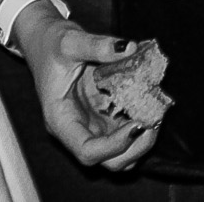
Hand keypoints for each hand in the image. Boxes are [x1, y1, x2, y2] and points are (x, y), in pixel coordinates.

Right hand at [13, 3, 157, 171]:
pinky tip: (150, 103)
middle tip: (154, 121)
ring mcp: (92, 125)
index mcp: (61, 120)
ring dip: (141, 141)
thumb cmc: (52, 46)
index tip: (137, 124)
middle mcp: (77, 129)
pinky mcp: (104, 116)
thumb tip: (129, 48)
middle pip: (107, 161)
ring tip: (156, 114)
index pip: (87, 151)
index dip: (115, 145)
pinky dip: (141, 125)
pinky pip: (125, 133)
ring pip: (120, 153)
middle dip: (135, 148)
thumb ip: (97, 45)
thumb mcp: (70, 41)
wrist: (47, 42)